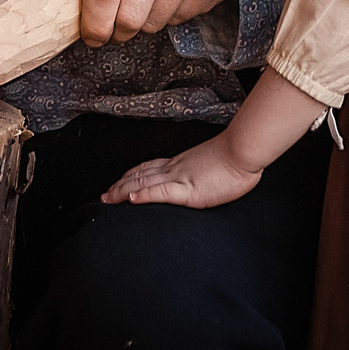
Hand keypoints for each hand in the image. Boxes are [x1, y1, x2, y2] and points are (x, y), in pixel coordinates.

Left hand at [101, 68, 319, 209]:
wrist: (245, 150)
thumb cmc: (236, 157)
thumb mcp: (212, 164)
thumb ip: (201, 170)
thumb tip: (200, 175)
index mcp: (180, 163)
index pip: (148, 167)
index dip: (131, 175)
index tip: (118, 182)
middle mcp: (175, 169)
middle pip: (140, 175)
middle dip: (120, 185)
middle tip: (104, 195)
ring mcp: (180, 178)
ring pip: (143, 183)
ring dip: (123, 190)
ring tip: (108, 198)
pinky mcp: (189, 190)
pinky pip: (161, 192)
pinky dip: (144, 195)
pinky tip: (130, 199)